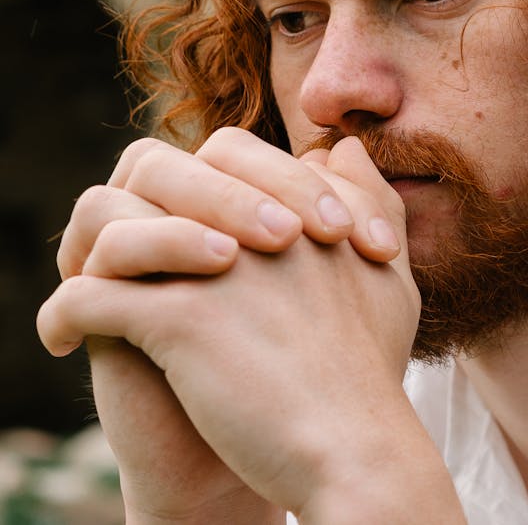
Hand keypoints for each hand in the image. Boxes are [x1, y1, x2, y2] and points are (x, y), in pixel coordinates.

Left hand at [39, 140, 436, 521]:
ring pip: (118, 225)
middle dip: (133, 206)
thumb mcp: (389, 272)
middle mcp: (258, 221)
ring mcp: (220, 265)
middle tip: (117, 251)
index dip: (197, 183)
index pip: (230, 153)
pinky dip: (66, 315)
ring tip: (82, 293)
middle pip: (164, 171)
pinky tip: (66, 340)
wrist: (356, 451)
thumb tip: (343, 148)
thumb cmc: (371, 371)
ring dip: (88, 257)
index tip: (181, 230)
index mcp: (299, 204)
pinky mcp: (183, 318)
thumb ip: (372, 201)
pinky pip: (93, 296)